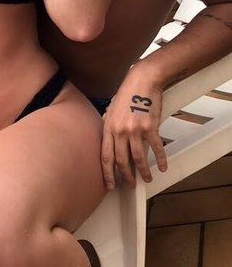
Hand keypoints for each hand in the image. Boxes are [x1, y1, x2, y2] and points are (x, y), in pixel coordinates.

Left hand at [101, 68, 167, 188]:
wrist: (142, 81)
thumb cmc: (127, 94)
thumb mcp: (112, 110)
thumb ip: (110, 127)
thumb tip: (110, 141)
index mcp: (108, 127)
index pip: (105, 156)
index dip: (107, 173)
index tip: (109, 185)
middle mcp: (120, 131)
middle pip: (121, 160)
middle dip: (125, 176)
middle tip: (130, 185)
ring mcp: (135, 130)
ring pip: (138, 158)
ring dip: (142, 171)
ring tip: (146, 179)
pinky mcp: (150, 127)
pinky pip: (155, 148)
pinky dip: (159, 159)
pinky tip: (162, 167)